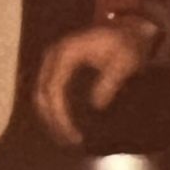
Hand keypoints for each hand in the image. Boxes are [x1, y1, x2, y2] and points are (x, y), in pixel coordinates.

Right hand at [34, 18, 156, 143]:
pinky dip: (53, 108)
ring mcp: (53, 60)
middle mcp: (53, 55)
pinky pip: (48, 90)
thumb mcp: (125, 61)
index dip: (60, 114)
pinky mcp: (57, 67)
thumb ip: (110, 82)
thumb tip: (96, 106)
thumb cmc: (127, 44)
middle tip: (69, 141)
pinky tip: (63, 123)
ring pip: (41, 94)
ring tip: (66, 137)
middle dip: (53, 120)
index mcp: (66, 53)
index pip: (54, 89)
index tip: (74, 134)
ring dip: (50, 117)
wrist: (128, 28)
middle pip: (42, 93)